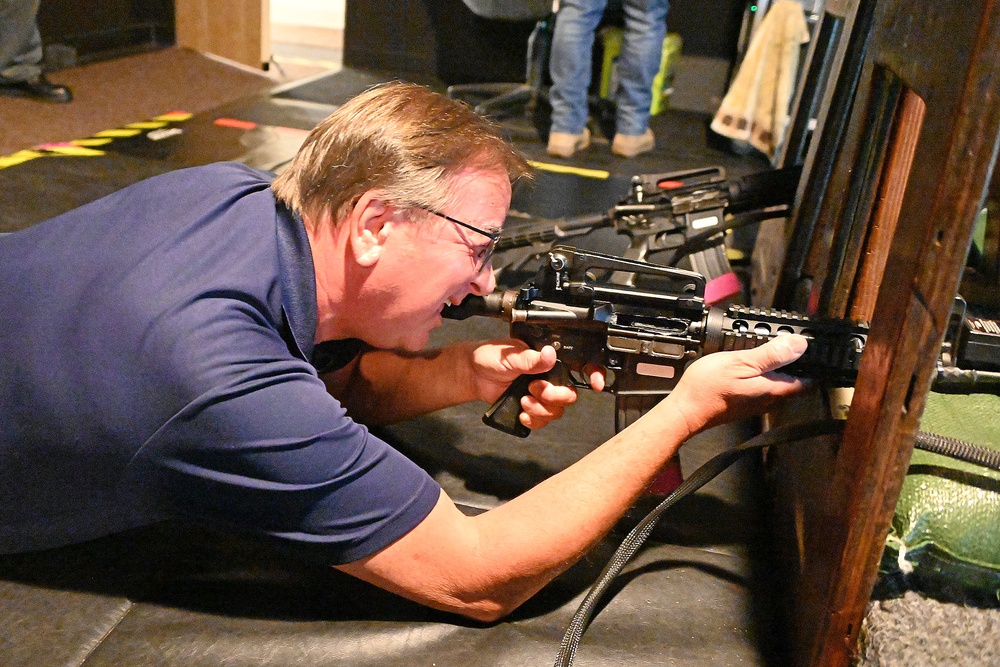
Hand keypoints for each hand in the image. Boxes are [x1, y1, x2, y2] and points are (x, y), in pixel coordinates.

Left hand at [467, 339, 605, 429]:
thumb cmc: (491, 357)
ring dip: (541, 410)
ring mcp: (541, 395)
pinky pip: (542, 422)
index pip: (580, 366)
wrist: (472, 374)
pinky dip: (533, 420)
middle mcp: (550, 378)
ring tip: (523, 400)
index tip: (596, 383)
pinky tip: (521, 413)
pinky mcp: (531, 408)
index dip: (594, 374)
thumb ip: (531, 358)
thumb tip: (549, 355)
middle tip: (534, 389)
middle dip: (554, 397)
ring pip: (557, 411)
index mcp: (550, 360)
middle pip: (570, 395)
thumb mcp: (511, 355)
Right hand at [664, 334, 809, 436]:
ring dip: (776, 367)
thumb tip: (800, 345)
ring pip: (777, 383)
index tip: (815, 349)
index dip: (815, 364)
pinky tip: (750, 363)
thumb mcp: (741, 362)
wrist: (685, 409)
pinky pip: (762, 386)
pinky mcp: (745, 403)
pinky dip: (761, 374)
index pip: (809, 380)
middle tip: (788, 342)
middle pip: (794, 381)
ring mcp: (757, 403)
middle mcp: (770, 399)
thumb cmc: (709, 387)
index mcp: (774, 389)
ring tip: (769, 348)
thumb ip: (771, 355)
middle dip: (795, 363)